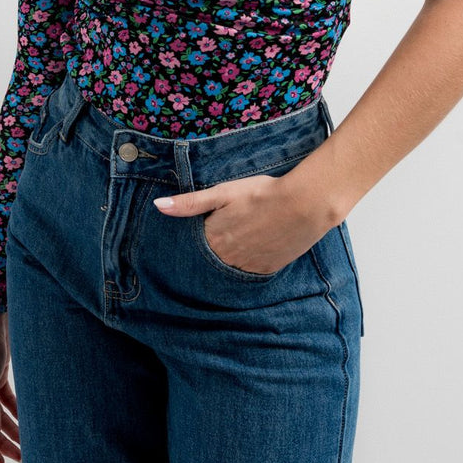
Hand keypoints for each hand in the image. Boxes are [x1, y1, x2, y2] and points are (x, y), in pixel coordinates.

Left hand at [154, 171, 329, 275]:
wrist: (304, 205)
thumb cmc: (261, 193)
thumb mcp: (223, 192)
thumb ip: (190, 203)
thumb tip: (158, 205)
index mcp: (213, 239)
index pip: (192, 246)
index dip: (193, 237)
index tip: (196, 230)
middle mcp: (228, 259)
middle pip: (210, 258)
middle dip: (210, 248)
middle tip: (223, 231)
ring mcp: (248, 267)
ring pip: (229, 265)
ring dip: (229, 255)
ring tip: (239, 236)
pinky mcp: (267, 269)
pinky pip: (249, 270)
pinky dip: (247, 260)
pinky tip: (254, 244)